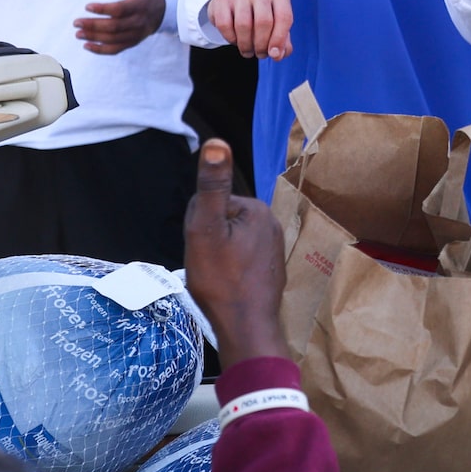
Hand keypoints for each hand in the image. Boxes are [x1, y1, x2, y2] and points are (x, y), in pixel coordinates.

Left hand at [75, 0, 164, 54]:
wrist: (163, 9)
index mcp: (140, 5)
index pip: (119, 10)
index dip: (103, 9)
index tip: (87, 6)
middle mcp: (138, 22)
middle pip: (114, 27)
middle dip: (93, 25)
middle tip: (76, 22)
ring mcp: (136, 34)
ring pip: (113, 39)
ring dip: (94, 38)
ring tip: (78, 33)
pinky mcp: (132, 42)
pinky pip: (116, 49)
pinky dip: (101, 50)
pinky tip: (87, 46)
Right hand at [183, 140, 287, 362]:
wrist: (247, 329)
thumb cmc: (221, 281)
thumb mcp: (205, 229)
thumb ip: (211, 186)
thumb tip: (217, 142)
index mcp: (256, 210)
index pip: (210, 204)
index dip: (197, 227)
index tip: (202, 249)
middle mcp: (271, 224)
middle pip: (221, 222)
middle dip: (209, 241)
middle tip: (208, 267)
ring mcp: (273, 249)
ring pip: (230, 243)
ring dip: (218, 257)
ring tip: (218, 278)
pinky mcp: (271, 269)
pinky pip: (242, 260)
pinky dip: (231, 271)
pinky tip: (229, 287)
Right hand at [206, 0, 294, 58]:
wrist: (234, 3)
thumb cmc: (260, 18)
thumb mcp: (276, 27)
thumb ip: (283, 44)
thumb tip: (277, 55)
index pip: (284, 17)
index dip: (279, 39)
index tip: (274, 55)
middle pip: (264, 22)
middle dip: (262, 45)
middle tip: (260, 54)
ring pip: (243, 25)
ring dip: (246, 45)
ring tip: (248, 51)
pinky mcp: (222, 0)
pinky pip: (225, 25)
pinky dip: (231, 39)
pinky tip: (235, 40)